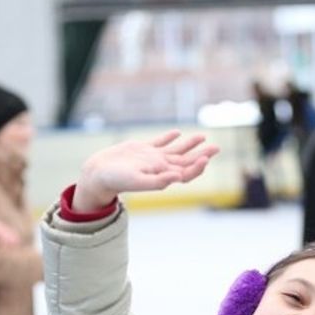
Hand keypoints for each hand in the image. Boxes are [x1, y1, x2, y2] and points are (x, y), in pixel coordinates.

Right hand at [74, 131, 218, 211]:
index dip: (197, 167)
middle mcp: (159, 167)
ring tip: (203, 137)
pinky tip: (177, 132)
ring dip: (189, 145)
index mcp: (161, 176)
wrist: (98, 174)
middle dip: (202, 154)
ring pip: (175, 151)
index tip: (206, 159)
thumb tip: (177, 177)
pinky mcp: (141, 149)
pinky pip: (159, 142)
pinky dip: (169, 137)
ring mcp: (151, 158)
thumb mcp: (137, 181)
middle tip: (217, 148)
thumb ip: (158, 181)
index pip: (185, 173)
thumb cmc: (116, 180)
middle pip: (185, 161)